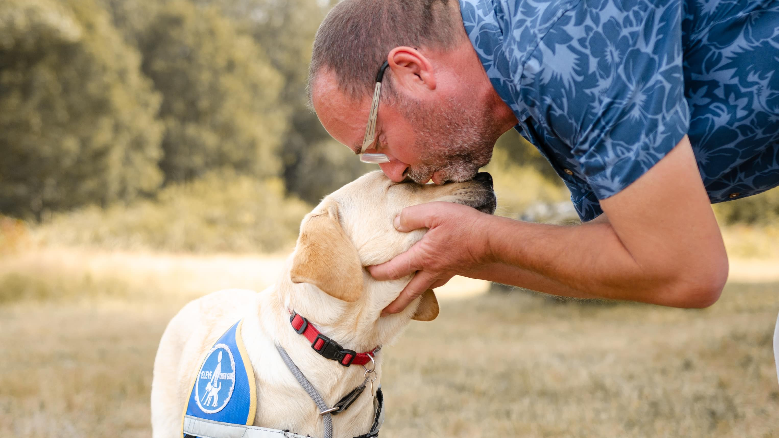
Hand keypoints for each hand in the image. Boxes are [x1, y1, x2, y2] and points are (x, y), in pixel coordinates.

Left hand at [367, 201, 491, 314]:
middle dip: (395, 304)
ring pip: (422, 289)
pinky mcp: (453, 270)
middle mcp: (431, 271)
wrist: (491, 239)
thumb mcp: (435, 213)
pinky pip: (435, 282)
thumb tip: (396, 223)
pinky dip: (426, 286)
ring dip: (411, 297)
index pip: (393, 270)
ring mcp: (443, 273)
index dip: (378, 272)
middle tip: (384, 312)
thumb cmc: (463, 225)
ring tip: (403, 300)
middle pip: (408, 293)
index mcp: (422, 257)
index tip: (367, 272)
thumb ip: (412, 216)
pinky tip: (426, 280)